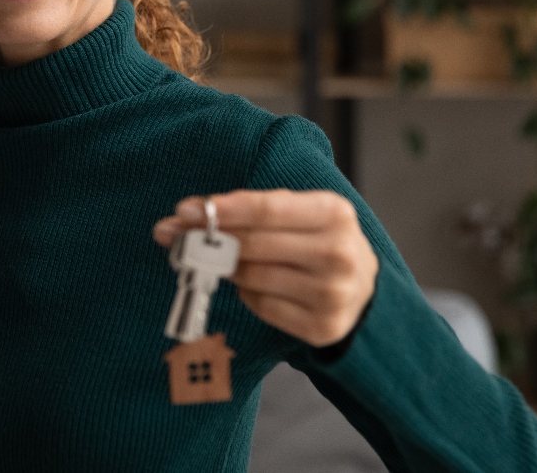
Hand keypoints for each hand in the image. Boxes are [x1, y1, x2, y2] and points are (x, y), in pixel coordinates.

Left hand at [153, 189, 378, 347]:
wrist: (363, 289)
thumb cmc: (317, 241)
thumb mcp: (300, 214)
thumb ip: (252, 210)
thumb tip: (187, 214)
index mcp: (334, 213)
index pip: (267, 208)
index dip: (223, 210)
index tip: (185, 209)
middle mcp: (338, 253)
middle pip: (254, 244)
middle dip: (208, 238)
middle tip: (174, 233)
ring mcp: (334, 294)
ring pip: (253, 277)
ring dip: (226, 268)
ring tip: (220, 260)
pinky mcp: (323, 327)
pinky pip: (261, 306)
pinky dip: (248, 294)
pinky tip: (253, 285)